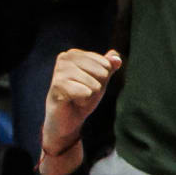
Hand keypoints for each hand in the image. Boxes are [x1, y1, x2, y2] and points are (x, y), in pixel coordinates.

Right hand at [37, 47, 120, 174]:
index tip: (88, 85)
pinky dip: (83, 101)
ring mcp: (59, 71)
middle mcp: (65, 58)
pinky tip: (72, 102)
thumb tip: (117, 58)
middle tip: (82, 92)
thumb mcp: (100, 80)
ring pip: (95, 84)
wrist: (67, 120)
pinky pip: (86, 93)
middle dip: (97, 87)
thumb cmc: (82, 97)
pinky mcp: (58, 85)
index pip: (106, 64)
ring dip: (90, 95)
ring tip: (77, 97)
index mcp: (74, 54)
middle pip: (102, 73)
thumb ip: (109, 67)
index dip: (102, 79)